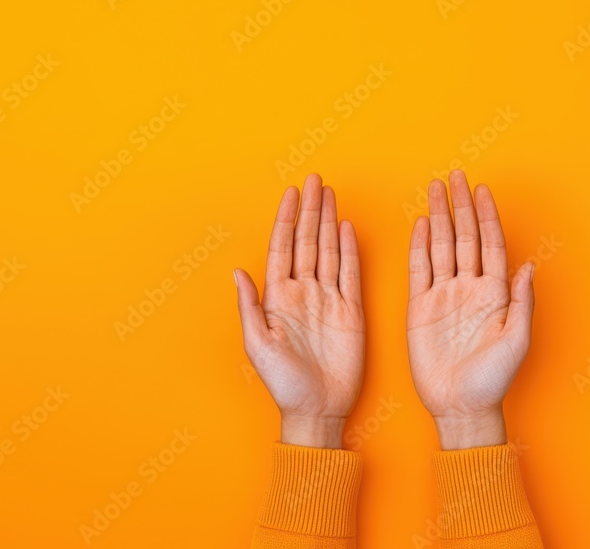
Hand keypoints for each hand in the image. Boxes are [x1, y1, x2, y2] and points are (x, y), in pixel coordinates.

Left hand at [235, 174, 364, 448]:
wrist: (316, 408)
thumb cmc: (282, 383)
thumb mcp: (257, 345)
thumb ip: (249, 307)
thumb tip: (238, 272)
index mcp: (278, 298)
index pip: (282, 248)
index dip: (287, 219)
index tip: (292, 193)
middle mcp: (303, 293)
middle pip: (307, 242)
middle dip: (311, 210)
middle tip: (315, 180)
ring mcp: (328, 300)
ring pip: (328, 251)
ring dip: (328, 222)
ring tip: (331, 195)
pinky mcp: (351, 311)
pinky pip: (351, 274)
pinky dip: (349, 251)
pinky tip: (346, 229)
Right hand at [406, 170, 534, 449]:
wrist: (460, 406)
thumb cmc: (493, 380)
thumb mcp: (516, 341)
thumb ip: (521, 302)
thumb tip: (528, 265)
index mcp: (494, 294)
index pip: (490, 245)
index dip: (486, 216)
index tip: (481, 190)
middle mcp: (469, 288)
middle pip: (464, 237)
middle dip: (460, 205)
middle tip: (455, 176)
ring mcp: (444, 296)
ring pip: (441, 247)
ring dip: (439, 217)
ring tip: (436, 189)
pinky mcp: (420, 308)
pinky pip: (419, 270)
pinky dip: (419, 245)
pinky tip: (421, 223)